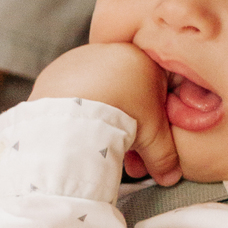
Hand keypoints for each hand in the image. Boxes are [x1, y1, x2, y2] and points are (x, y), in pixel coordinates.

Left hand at [30, 42, 180, 184]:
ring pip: (100, 91)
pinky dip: (79, 111)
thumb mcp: (155, 139)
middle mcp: (113, 51)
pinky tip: (79, 131)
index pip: (158, 89)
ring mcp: (82, 58)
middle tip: (124, 153)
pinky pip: (74, 93)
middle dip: (127, 124)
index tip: (147, 144)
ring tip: (99, 147)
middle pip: (127, 91)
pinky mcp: (56, 71)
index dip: (155, 122)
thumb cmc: (123, 115)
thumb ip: (166, 156)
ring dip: (102, 117)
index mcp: (144, 58)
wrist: (76, 110)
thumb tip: (171, 176)